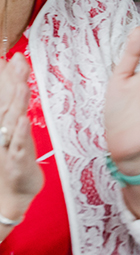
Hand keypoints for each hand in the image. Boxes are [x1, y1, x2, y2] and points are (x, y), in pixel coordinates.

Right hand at [0, 54, 41, 221]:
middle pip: (6, 104)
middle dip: (12, 81)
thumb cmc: (12, 162)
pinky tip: (23, 121)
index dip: (7, 77)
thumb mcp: (14, 134)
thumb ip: (13, 108)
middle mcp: (2, 133)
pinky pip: (19, 146)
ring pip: (12, 122)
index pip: (4, 97)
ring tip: (22, 84)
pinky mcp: (17, 163)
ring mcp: (8, 148)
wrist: (10, 197)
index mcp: (2, 126)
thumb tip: (18, 83)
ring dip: (17, 102)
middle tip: (18, 60)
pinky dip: (20, 133)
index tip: (13, 56)